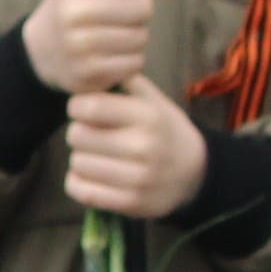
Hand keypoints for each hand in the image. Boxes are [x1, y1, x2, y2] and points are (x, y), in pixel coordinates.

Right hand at [22, 0, 163, 96]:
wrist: (40, 51)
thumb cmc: (75, 8)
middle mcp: (74, 12)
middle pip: (143, 6)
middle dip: (139, 11)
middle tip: (121, 16)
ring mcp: (80, 46)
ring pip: (142, 37)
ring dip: (136, 37)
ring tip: (116, 35)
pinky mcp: (89, 74)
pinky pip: (135, 63)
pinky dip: (130, 60)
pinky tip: (112, 55)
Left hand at [65, 81, 209, 219]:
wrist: (194, 173)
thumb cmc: (164, 130)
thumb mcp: (153, 100)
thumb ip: (125, 82)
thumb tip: (94, 68)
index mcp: (147, 116)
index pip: (89, 107)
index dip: (77, 106)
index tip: (83, 110)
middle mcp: (143, 147)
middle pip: (77, 135)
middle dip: (79, 133)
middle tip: (92, 135)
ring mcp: (138, 178)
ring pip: (77, 164)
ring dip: (80, 159)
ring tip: (96, 156)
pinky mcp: (130, 203)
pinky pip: (82, 191)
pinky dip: (77, 183)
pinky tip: (90, 176)